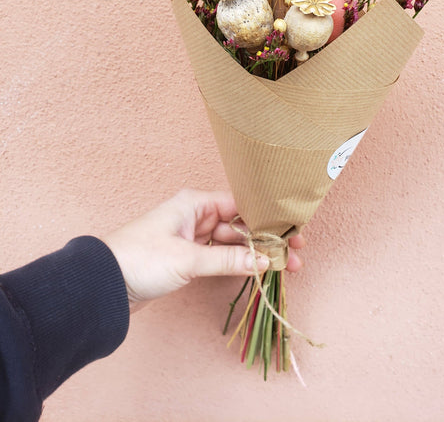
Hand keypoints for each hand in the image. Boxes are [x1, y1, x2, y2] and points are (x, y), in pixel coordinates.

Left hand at [103, 188, 304, 311]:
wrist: (103, 284)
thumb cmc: (141, 259)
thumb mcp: (187, 259)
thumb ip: (228, 260)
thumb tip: (265, 262)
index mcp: (196, 203)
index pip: (241, 205)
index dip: (268, 219)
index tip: (292, 231)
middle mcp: (197, 216)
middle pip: (240, 225)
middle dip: (266, 240)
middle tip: (296, 255)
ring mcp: (193, 237)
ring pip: (232, 242)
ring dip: (255, 254)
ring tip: (284, 267)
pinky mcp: (188, 258)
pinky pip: (220, 257)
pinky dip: (237, 263)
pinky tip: (257, 270)